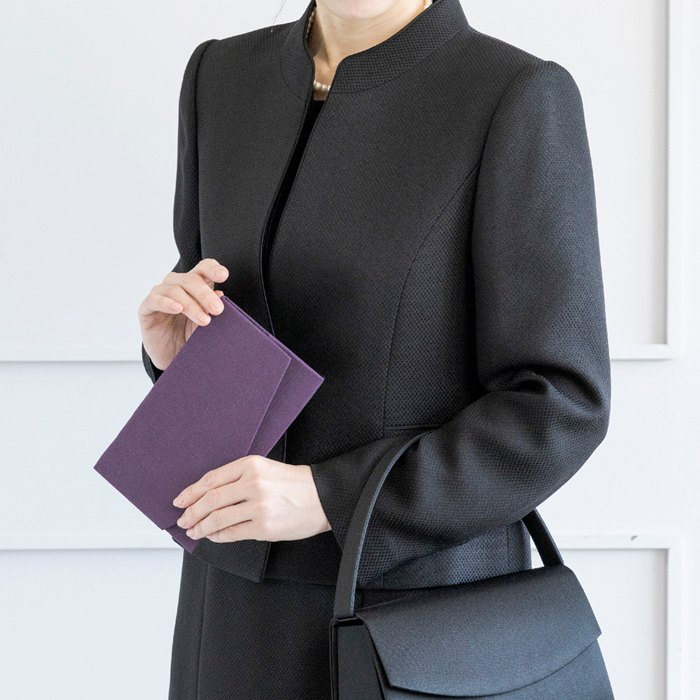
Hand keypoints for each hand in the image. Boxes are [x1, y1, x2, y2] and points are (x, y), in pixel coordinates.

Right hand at [138, 258, 229, 371]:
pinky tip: (178, 309)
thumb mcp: (205, 323)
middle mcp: (176, 285)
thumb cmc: (190, 336)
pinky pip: (154, 300)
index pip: (202, 268)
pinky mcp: (146, 308)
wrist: (173, 358)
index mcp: (194, 285)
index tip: (224, 276)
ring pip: (175, 290)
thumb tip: (220, 294)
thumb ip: (211, 309)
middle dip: (205, 294)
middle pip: (190, 279)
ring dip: (191, 305)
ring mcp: (160, 295)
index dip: (213, 268)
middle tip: (217, 309)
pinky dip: (166, 303)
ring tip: (204, 320)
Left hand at [172, 455, 331, 543]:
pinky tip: (212, 536)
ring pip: (217, 519)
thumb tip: (208, 495)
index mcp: (251, 465)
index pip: (211, 479)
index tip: (180, 500)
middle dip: (191, 512)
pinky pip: (232, 533)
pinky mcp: (264, 527)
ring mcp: (259, 506)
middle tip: (183, 519)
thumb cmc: (295, 483)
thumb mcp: (266, 469)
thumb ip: (238, 478)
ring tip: (194, 531)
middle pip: (210, 500)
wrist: (322, 497)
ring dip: (201, 527)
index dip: (191, 492)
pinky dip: (217, 536)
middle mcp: (253, 484)